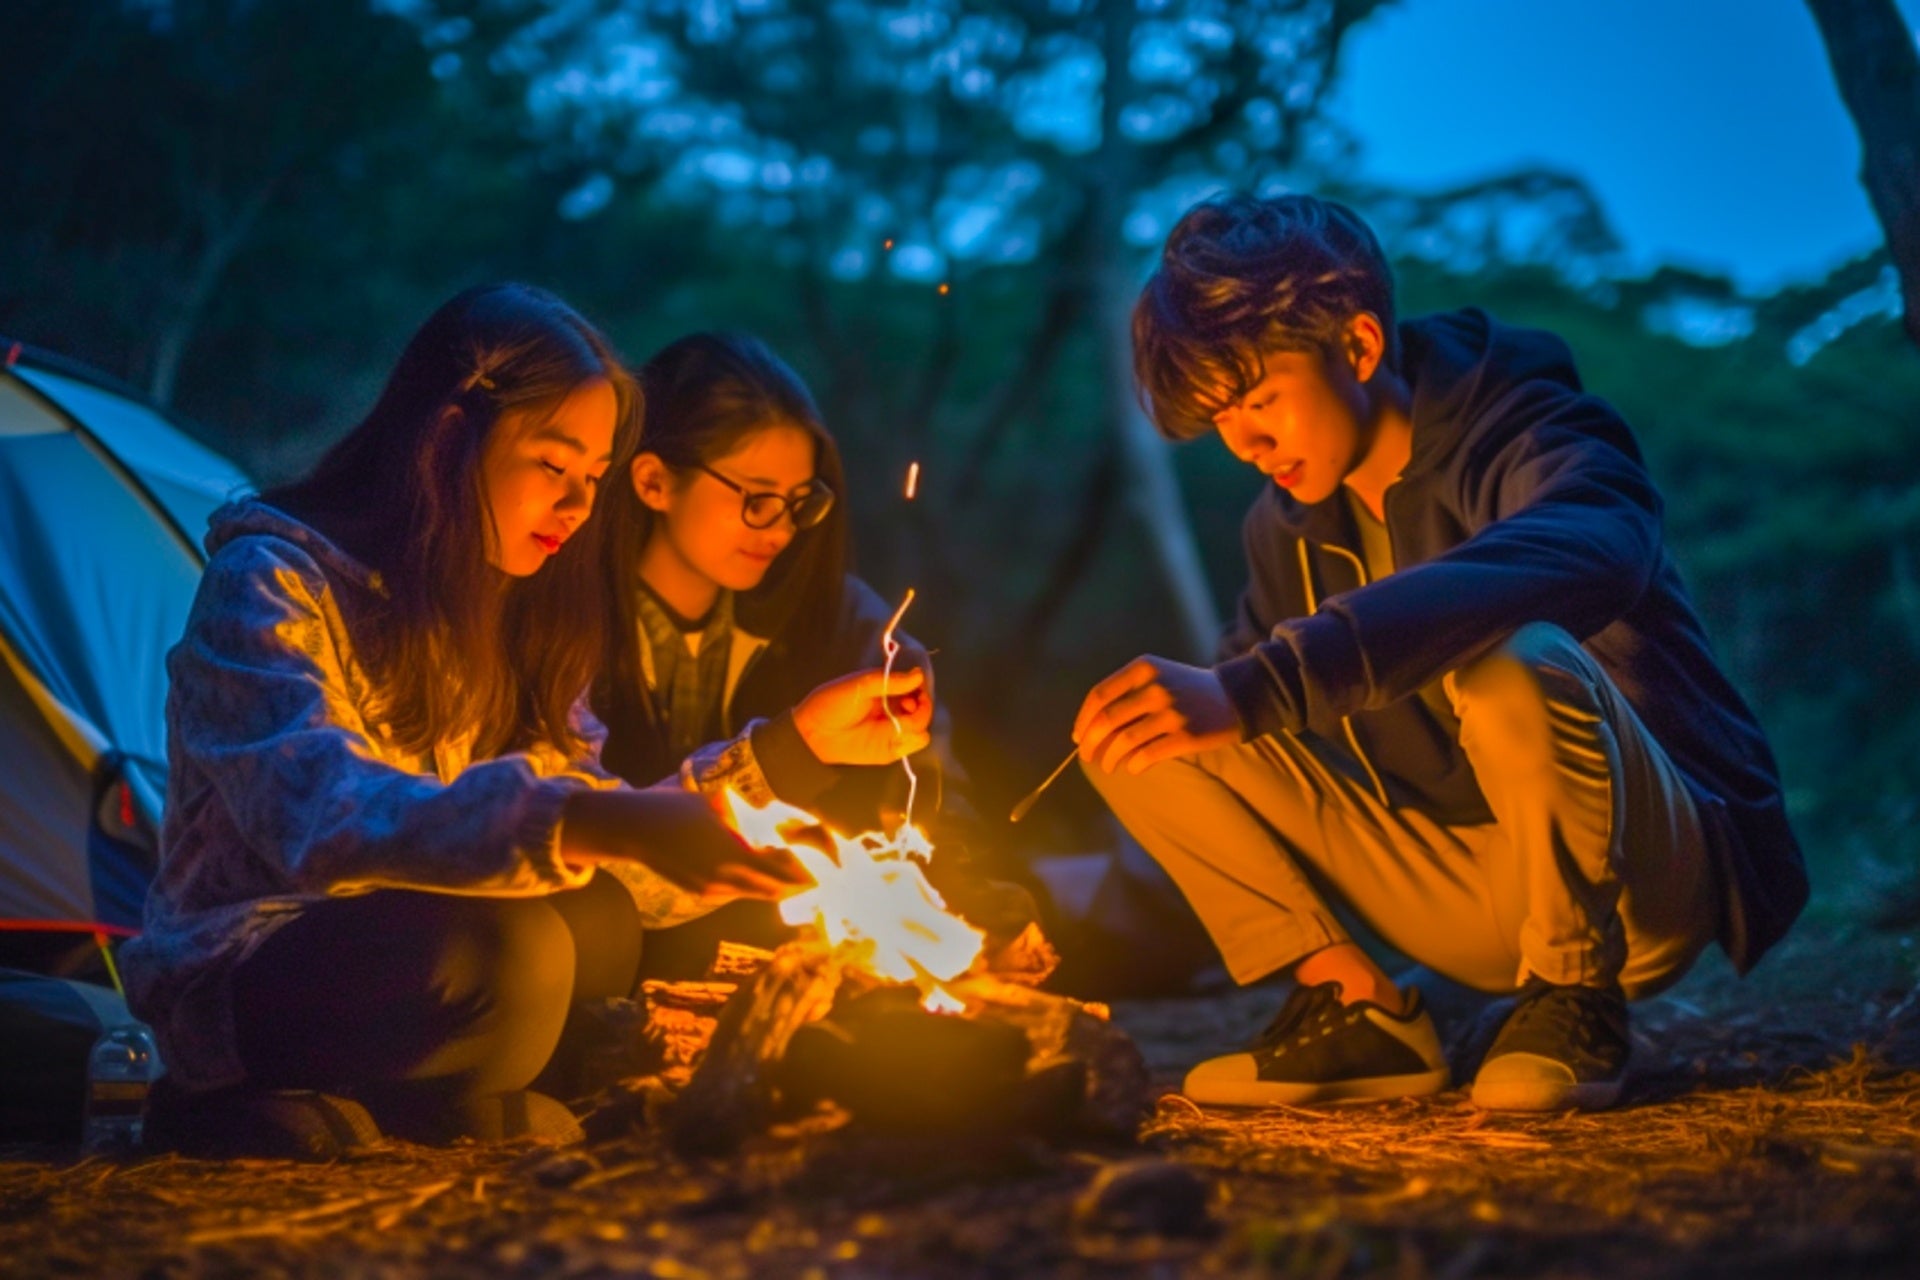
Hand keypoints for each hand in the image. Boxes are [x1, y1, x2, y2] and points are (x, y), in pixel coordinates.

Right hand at [560, 787, 809, 901]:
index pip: (787, 872)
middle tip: (820, 865)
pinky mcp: (703, 892)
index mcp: (735, 854)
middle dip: (803, 880)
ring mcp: (714, 890)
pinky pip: (741, 891)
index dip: (812, 868)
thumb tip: (791, 824)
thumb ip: (758, 818)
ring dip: (781, 881)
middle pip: (779, 890)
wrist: (633, 829)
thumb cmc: (679, 807)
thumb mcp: (724, 804)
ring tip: (795, 863)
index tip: (828, 859)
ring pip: (762, 893)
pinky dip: (758, 880)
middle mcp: (727, 879)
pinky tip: (760, 863)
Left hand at [793, 665, 933, 765]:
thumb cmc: (832, 703)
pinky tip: (901, 732)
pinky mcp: (890, 750)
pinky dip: (914, 738)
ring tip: (904, 717)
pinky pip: (914, 745)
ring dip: (919, 721)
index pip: (915, 688)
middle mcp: (893, 711)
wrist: (813, 734)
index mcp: (886, 692)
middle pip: (923, 709)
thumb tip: (918, 674)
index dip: (921, 687)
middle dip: (923, 705)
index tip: (918, 686)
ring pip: (922, 728)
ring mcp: (893, 731)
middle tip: (912, 702)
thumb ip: (889, 681)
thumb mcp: (860, 685)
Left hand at [1073, 655, 1246, 774]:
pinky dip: (1134, 765)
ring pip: (1124, 741)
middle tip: (1086, 756)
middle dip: (1090, 743)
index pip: (1099, 695)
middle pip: (1107, 720)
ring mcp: (1171, 712)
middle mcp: (1155, 686)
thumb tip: (1088, 729)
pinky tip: (1132, 768)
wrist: (1235, 696)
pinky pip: (1147, 755)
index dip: (1083, 719)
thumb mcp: (1156, 675)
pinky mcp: (1186, 735)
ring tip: (1108, 766)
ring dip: (1110, 758)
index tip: (1078, 736)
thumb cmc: (1186, 689)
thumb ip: (1125, 694)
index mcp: (1143, 668)